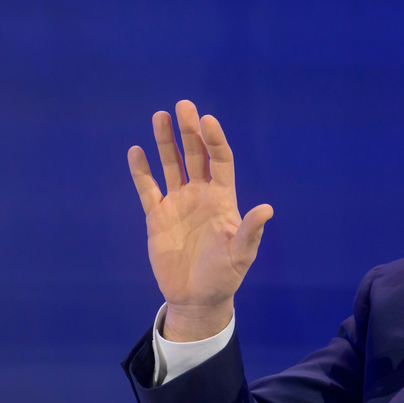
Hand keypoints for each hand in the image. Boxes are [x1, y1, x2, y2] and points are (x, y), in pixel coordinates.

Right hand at [128, 100, 272, 341]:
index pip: (220, 161)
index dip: (215, 141)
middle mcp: (201, 195)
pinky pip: (148, 188)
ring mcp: (178, 203)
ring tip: (160, 116)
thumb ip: (250, 230)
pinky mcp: (157, 216)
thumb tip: (266, 209)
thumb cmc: (225, 275)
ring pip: (171, 165)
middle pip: (195, 155)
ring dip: (165, 142)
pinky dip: (141, 171)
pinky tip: (136, 151)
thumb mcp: (241, 254)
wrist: (197, 297)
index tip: (207, 121)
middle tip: (183, 105)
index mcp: (223, 199)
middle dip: (189, 131)